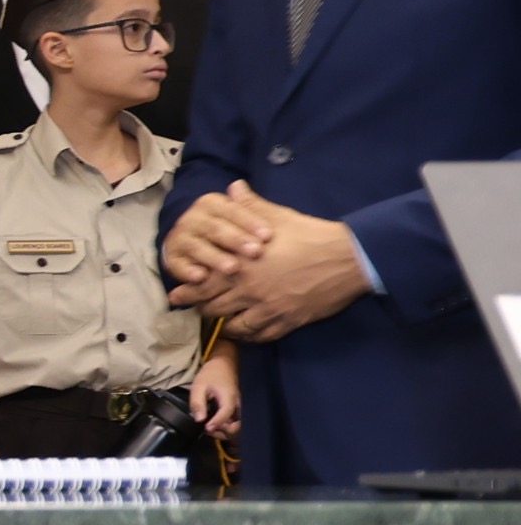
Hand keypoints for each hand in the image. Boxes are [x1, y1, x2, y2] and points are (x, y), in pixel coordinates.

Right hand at [161, 187, 272, 298]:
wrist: (194, 246)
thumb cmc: (229, 231)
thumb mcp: (242, 218)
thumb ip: (247, 205)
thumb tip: (239, 185)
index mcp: (210, 204)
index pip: (231, 210)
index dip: (250, 222)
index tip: (268, 235)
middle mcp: (192, 218)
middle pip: (214, 228)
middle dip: (235, 240)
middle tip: (256, 252)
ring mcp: (181, 238)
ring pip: (197, 246)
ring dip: (215, 257)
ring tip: (233, 268)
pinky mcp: (172, 258)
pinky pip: (179, 265)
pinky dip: (189, 271)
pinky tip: (202, 278)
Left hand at [171, 189, 372, 339]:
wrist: (349, 258)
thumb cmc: (311, 234)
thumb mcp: (277, 216)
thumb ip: (250, 206)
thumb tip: (233, 187)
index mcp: (241, 263)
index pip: (203, 281)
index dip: (186, 291)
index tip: (175, 296)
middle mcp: (249, 289)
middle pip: (213, 306)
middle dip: (201, 309)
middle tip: (194, 310)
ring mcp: (268, 308)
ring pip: (234, 325)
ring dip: (224, 324)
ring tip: (219, 322)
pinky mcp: (288, 321)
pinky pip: (260, 336)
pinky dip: (249, 337)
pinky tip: (245, 333)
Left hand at [192, 350, 242, 441]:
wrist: (223, 365)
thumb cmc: (211, 374)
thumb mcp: (199, 386)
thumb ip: (197, 402)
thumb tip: (199, 420)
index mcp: (229, 398)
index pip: (226, 415)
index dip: (216, 424)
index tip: (206, 428)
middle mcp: (238, 405)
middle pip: (238, 426)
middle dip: (225, 432)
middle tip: (209, 429)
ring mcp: (239, 408)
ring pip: (238, 427)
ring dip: (226, 432)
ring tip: (211, 429)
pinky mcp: (238, 410)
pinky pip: (236, 423)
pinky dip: (227, 428)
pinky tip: (215, 425)